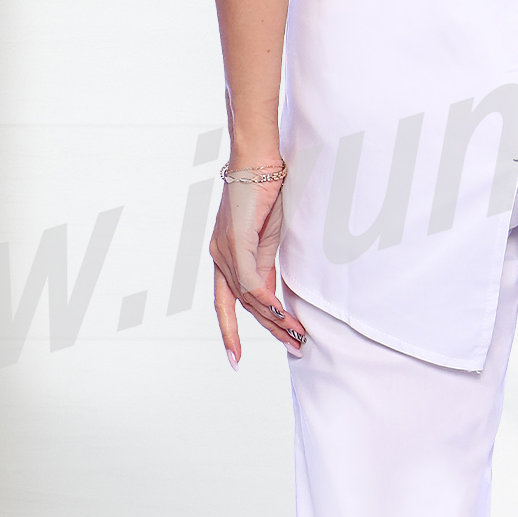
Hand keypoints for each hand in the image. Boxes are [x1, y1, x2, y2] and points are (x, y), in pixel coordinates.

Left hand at [210, 172, 306, 366]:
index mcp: (225, 255)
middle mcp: (220, 256)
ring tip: (297, 338)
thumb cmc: (266, 189)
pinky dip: (267, 302)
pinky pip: (251, 283)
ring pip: (248, 299)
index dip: (230, 331)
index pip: (228, 302)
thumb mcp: (267, 236)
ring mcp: (225, 250)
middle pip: (241, 306)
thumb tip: (271, 294)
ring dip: (275, 320)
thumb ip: (265, 264)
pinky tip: (282, 314)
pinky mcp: (236, 242)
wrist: (258, 158)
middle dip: (267, 331)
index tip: (236, 358)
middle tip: (294, 349)